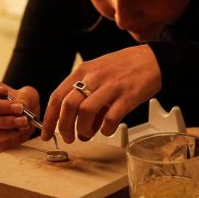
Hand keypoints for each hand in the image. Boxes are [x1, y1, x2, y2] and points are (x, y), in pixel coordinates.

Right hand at [0, 75, 40, 153]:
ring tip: (22, 120)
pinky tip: (19, 129)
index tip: (3, 91)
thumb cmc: (22, 105)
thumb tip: (21, 105)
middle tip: (19, 108)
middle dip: (0, 106)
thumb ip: (25, 97)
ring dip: (4, 121)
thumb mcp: (29, 96)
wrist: (26, 124)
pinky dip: (8, 132)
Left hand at [41, 45, 161, 143]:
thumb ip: (83, 94)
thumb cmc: (123, 67)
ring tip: (88, 134)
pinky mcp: (128, 96)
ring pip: (85, 112)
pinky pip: (110, 118)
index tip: (45, 133)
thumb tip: (73, 123)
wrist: (152, 60)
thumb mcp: (97, 72)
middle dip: (64, 127)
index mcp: (83, 71)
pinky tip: (107, 129)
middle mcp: (94, 77)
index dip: (48, 119)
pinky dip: (105, 129)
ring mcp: (111, 87)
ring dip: (83, 129)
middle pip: (68, 106)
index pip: (57, 97)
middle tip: (69, 137)